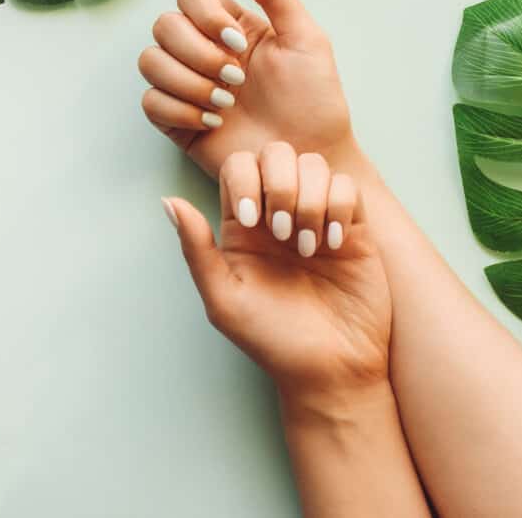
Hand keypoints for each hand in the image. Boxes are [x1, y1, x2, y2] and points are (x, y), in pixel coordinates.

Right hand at [139, 0, 356, 177]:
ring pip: (150, 61)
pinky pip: (150, 103)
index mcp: (232, 27)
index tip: (239, 44)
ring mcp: (188, 86)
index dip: (205, 16)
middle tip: (236, 81)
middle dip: (198, 54)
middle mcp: (204, 52)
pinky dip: (178, 110)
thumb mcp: (306, 39)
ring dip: (187, 82)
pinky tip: (212, 123)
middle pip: (164, 26)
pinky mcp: (178, 122)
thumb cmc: (316, 102)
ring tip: (225, 106)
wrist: (310, 158)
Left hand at [162, 142, 389, 403]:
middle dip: (281, 185)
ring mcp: (317, 216)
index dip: (247, 181)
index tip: (256, 224)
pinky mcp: (353, 227)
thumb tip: (168, 201)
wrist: (331, 369)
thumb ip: (196, 249)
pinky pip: (348, 187)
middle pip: (277, 153)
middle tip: (284, 234)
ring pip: (314, 164)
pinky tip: (335, 245)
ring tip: (312, 248)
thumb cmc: (272, 341)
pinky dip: (341, 209)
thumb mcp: (224, 300)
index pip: (239, 167)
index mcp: (243, 224)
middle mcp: (278, 211)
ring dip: (311, 200)